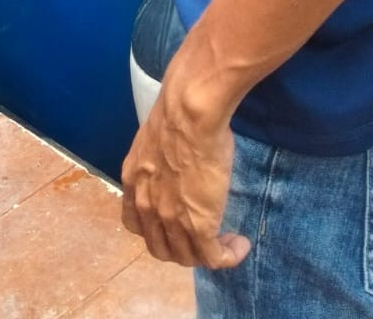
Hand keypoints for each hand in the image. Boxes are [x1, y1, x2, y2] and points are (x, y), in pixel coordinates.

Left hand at [120, 88, 249, 267]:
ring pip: (185, 257)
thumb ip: (160, 160)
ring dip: (206, 255)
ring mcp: (170, 218)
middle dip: (181, 248)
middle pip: (160, 247)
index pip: (135, 224)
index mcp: (132, 181)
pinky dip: (228, 257)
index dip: (155, 230)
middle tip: (202, 237)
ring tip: (225, 243)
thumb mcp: (156, 140)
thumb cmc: (178, 114)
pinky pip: (212, 258)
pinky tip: (239, 246)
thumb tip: (176, 158)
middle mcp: (146, 205)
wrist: (189, 114)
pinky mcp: (198, 226)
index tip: (174, 224)